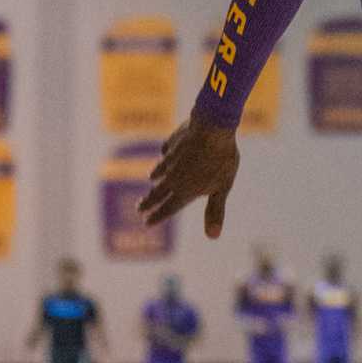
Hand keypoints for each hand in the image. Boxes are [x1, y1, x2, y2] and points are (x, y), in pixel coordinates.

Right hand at [138, 114, 239, 238]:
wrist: (212, 126)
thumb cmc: (221, 159)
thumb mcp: (222, 188)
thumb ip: (215, 211)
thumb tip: (213, 236)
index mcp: (185, 190)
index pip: (168, 208)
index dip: (157, 217)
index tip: (147, 223)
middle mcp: (174, 176)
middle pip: (158, 192)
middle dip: (148, 202)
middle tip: (139, 208)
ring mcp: (171, 158)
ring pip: (160, 170)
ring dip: (155, 176)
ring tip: (152, 179)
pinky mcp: (173, 142)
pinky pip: (167, 151)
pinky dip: (165, 155)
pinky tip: (166, 153)